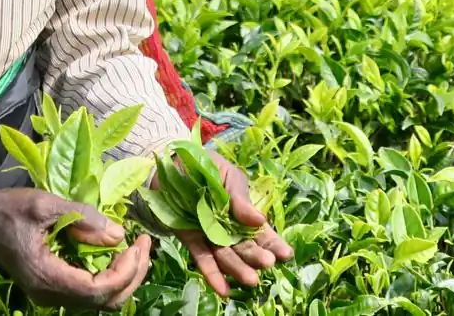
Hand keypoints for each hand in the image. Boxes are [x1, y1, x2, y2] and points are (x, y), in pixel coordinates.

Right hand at [0, 188, 151, 310]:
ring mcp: (51, 294)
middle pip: (105, 302)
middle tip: (144, 244)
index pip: (98, 290)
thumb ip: (82, 218)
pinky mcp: (53, 288)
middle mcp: (50, 294)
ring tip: (137, 248)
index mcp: (47, 277)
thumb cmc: (9, 210)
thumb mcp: (45, 204)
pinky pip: (89, 293)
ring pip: (100, 301)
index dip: (126, 271)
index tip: (138, 243)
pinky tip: (118, 254)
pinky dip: (110, 277)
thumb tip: (118, 235)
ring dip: (124, 277)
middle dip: (132, 275)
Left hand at [167, 150, 292, 296]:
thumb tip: (261, 220)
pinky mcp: (189, 240)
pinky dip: (212, 275)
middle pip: (244, 247)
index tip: (285, 255)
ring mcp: (209, 236)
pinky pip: (202, 259)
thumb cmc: (205, 167)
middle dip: (256, 257)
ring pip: (225, 257)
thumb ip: (240, 198)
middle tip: (266, 264)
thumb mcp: (227, 176)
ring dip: (237, 269)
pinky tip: (223, 290)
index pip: (261, 232)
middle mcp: (228, 229)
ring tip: (249, 279)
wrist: (169, 163)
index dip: (273, 244)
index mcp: (242, 212)